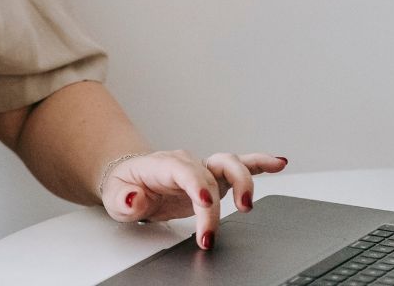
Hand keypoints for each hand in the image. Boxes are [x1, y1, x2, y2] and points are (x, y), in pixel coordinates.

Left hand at [99, 150, 288, 249]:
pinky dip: (261, 164)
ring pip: (230, 165)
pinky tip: (279, 163)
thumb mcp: (115, 196)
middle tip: (213, 230)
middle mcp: (187, 163)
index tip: (206, 204)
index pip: (185, 172)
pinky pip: (241, 167)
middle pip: (210, 173)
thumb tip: (135, 198)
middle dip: (217, 202)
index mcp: (163, 165)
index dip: (198, 186)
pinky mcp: (215, 178)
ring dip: (244, 182)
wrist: (131, 180)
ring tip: (248, 205)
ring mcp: (203, 169)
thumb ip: (125, 199)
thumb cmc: (125, 186)